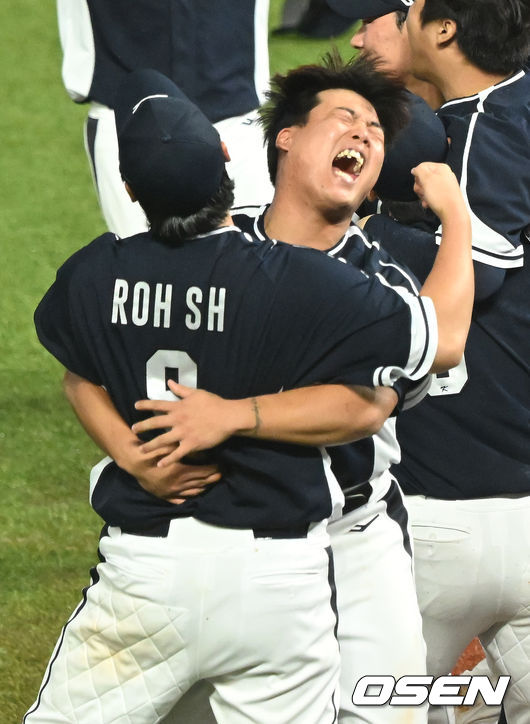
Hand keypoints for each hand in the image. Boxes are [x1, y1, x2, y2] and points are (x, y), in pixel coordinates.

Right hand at [125, 440, 220, 503]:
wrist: (134, 462)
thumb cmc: (153, 451)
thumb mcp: (171, 446)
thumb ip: (186, 449)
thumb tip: (203, 451)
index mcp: (182, 472)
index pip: (204, 472)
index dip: (214, 469)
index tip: (221, 465)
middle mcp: (179, 484)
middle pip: (201, 482)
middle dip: (212, 478)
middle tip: (221, 474)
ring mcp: (172, 492)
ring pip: (193, 492)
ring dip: (204, 487)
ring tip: (211, 483)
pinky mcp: (164, 496)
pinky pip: (180, 500)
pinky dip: (189, 497)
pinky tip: (194, 495)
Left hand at [132, 380, 249, 465]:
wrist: (227, 417)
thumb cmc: (213, 403)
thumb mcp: (196, 393)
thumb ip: (181, 389)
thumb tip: (169, 382)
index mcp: (178, 407)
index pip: (158, 404)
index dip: (146, 405)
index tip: (135, 406)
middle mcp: (177, 420)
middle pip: (155, 423)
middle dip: (142, 426)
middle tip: (133, 430)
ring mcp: (183, 433)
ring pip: (162, 440)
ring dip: (150, 445)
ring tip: (141, 450)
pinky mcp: (191, 444)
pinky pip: (177, 454)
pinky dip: (168, 459)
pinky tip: (160, 464)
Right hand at [411, 162, 464, 219]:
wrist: (452, 212)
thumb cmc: (441, 196)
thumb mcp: (427, 179)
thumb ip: (419, 171)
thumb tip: (415, 169)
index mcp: (440, 168)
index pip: (422, 166)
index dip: (417, 176)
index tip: (420, 183)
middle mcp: (443, 175)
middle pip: (423, 178)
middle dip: (420, 187)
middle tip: (424, 192)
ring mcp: (443, 185)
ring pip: (426, 188)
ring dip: (423, 195)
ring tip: (428, 199)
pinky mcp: (443, 195)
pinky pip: (431, 195)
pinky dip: (428, 200)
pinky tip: (429, 204)